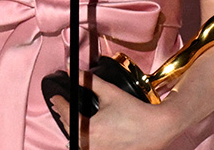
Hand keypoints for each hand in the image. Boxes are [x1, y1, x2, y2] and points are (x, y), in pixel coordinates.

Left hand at [48, 72, 177, 149]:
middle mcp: (91, 145)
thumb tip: (74, 72)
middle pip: (70, 131)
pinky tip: (85, 134)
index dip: (60, 104)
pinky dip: (85, 140)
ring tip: (70, 120)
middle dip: (64, 117)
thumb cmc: (134, 112)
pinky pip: (89, 148)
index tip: (56, 98)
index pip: (67, 115)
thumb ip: (90, 81)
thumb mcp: (110, 92)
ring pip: (78, 142)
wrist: (157, 127)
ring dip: (73, 131)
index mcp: (88, 130)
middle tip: (60, 107)